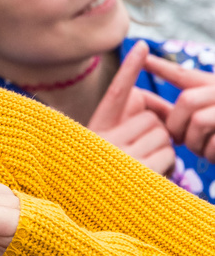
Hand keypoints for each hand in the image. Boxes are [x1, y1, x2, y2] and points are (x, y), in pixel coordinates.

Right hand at [87, 41, 174, 174]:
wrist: (88, 210)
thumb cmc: (100, 174)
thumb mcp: (103, 145)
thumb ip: (123, 120)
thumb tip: (145, 98)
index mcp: (96, 128)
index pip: (117, 92)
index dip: (130, 68)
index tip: (142, 45)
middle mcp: (106, 140)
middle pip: (150, 119)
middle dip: (154, 131)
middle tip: (139, 150)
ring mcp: (123, 156)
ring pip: (162, 136)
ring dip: (161, 148)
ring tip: (141, 165)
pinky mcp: (140, 172)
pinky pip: (168, 154)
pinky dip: (167, 164)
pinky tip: (149, 176)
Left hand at [144, 52, 214, 160]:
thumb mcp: (207, 105)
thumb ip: (187, 106)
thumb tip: (147, 106)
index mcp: (214, 86)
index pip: (184, 74)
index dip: (162, 67)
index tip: (143, 60)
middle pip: (187, 100)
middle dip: (175, 123)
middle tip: (176, 139)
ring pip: (199, 122)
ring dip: (194, 142)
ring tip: (202, 148)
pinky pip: (213, 144)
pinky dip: (210, 154)